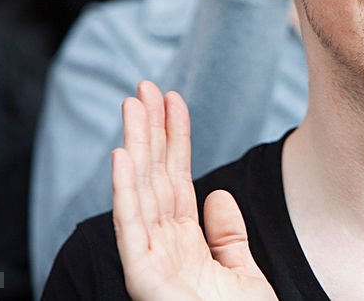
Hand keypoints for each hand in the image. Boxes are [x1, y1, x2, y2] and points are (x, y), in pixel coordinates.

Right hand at [112, 81, 275, 300]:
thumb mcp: (242, 272)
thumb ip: (227, 234)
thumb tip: (217, 195)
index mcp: (184, 243)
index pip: (175, 178)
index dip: (174, 139)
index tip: (173, 100)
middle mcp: (164, 246)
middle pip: (154, 177)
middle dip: (150, 130)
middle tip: (147, 86)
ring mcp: (151, 260)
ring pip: (140, 191)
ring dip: (135, 145)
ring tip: (134, 104)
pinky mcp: (143, 277)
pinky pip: (131, 228)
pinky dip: (124, 192)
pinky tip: (122, 156)